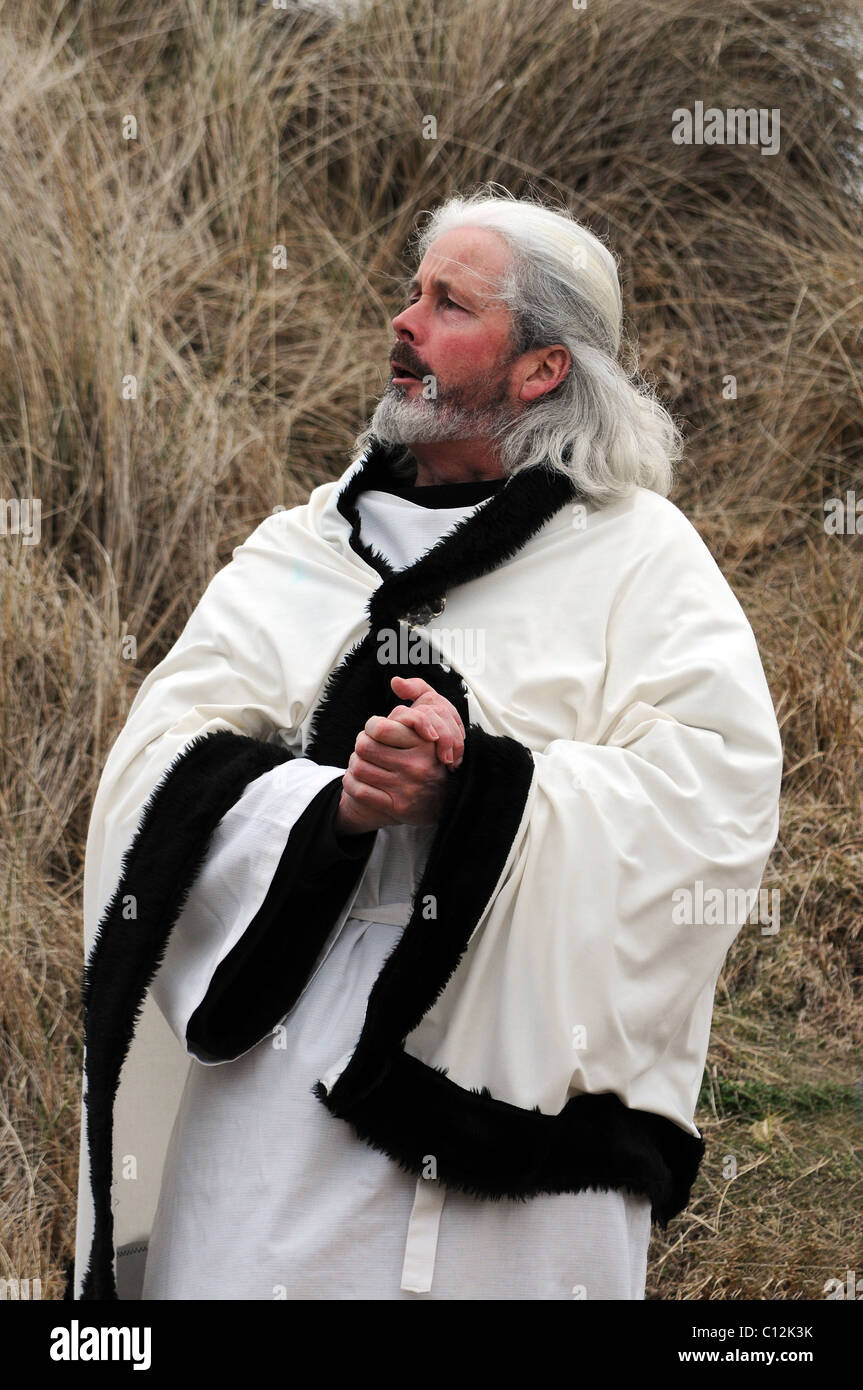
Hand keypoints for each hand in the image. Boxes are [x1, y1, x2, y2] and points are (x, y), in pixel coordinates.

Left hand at [335, 679, 465, 833]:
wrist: (446, 801)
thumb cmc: (433, 755)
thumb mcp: (436, 718)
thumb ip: (419, 692)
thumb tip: (396, 681)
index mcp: (424, 744)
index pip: (379, 727)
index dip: (371, 727)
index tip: (375, 731)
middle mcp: (417, 766)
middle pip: (364, 747)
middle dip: (360, 745)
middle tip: (364, 747)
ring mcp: (407, 788)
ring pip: (358, 768)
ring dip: (354, 765)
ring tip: (360, 763)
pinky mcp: (397, 807)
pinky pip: (359, 790)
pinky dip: (351, 784)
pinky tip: (356, 780)